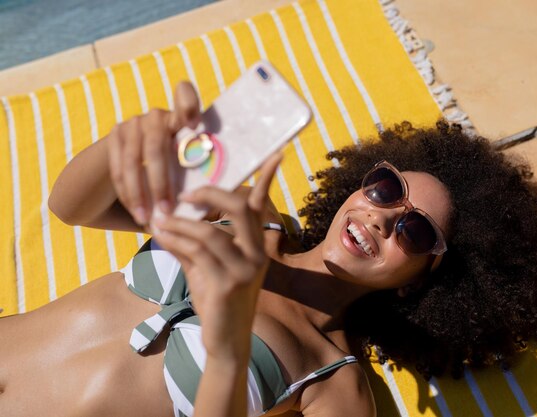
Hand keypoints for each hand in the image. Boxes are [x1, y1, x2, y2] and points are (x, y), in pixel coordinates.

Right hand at [107, 81, 200, 224]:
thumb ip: (197, 179)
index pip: (183, 95)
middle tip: (167, 211)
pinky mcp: (115, 135)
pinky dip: (127, 191)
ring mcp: (133, 124)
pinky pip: (118, 167)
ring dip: (140, 192)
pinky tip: (135, 211)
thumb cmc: (172, 179)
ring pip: (134, 160)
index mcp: (181, 120)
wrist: (129, 169)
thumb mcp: (187, 175)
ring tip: (147, 218)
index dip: (187, 103)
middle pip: (157, 146)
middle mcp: (157, 116)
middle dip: (161, 182)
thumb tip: (213, 203)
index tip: (193, 124)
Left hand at [151, 152, 282, 359]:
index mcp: (255, 245)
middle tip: (185, 194)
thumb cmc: (216, 301)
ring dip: (180, 224)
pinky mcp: (229, 284)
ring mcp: (246, 269)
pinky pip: (199, 253)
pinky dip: (176, 241)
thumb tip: (164, 220)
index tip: (276, 153)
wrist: (224, 340)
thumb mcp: (203, 268)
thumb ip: (188, 243)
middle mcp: (256, 254)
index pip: (261, 206)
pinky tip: (162, 237)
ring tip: (158, 221)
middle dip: (211, 195)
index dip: (267, 179)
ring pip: (211, 233)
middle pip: (240, 209)